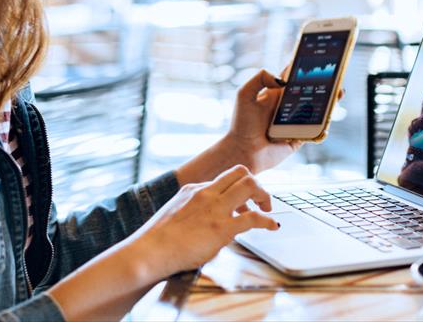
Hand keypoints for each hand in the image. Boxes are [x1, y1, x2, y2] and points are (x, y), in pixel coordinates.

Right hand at [129, 165, 278, 276]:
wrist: (150, 251)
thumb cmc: (158, 239)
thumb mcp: (174, 214)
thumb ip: (191, 211)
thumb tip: (201, 221)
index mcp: (193, 189)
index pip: (223, 179)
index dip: (236, 188)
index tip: (242, 202)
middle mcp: (206, 193)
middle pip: (240, 172)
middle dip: (255, 184)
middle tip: (261, 200)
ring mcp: (215, 209)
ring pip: (250, 185)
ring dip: (264, 196)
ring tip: (268, 209)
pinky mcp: (222, 228)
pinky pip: (254, 217)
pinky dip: (267, 220)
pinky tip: (271, 226)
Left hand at [222, 69, 343, 173]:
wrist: (243, 151)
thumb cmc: (241, 124)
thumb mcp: (244, 95)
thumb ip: (259, 78)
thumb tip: (282, 79)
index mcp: (276, 94)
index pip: (294, 77)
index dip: (307, 68)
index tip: (321, 58)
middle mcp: (287, 106)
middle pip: (311, 92)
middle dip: (325, 85)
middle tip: (336, 78)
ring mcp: (295, 122)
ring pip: (317, 110)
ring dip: (329, 103)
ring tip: (338, 94)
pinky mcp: (300, 137)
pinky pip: (316, 130)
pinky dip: (324, 126)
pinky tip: (326, 121)